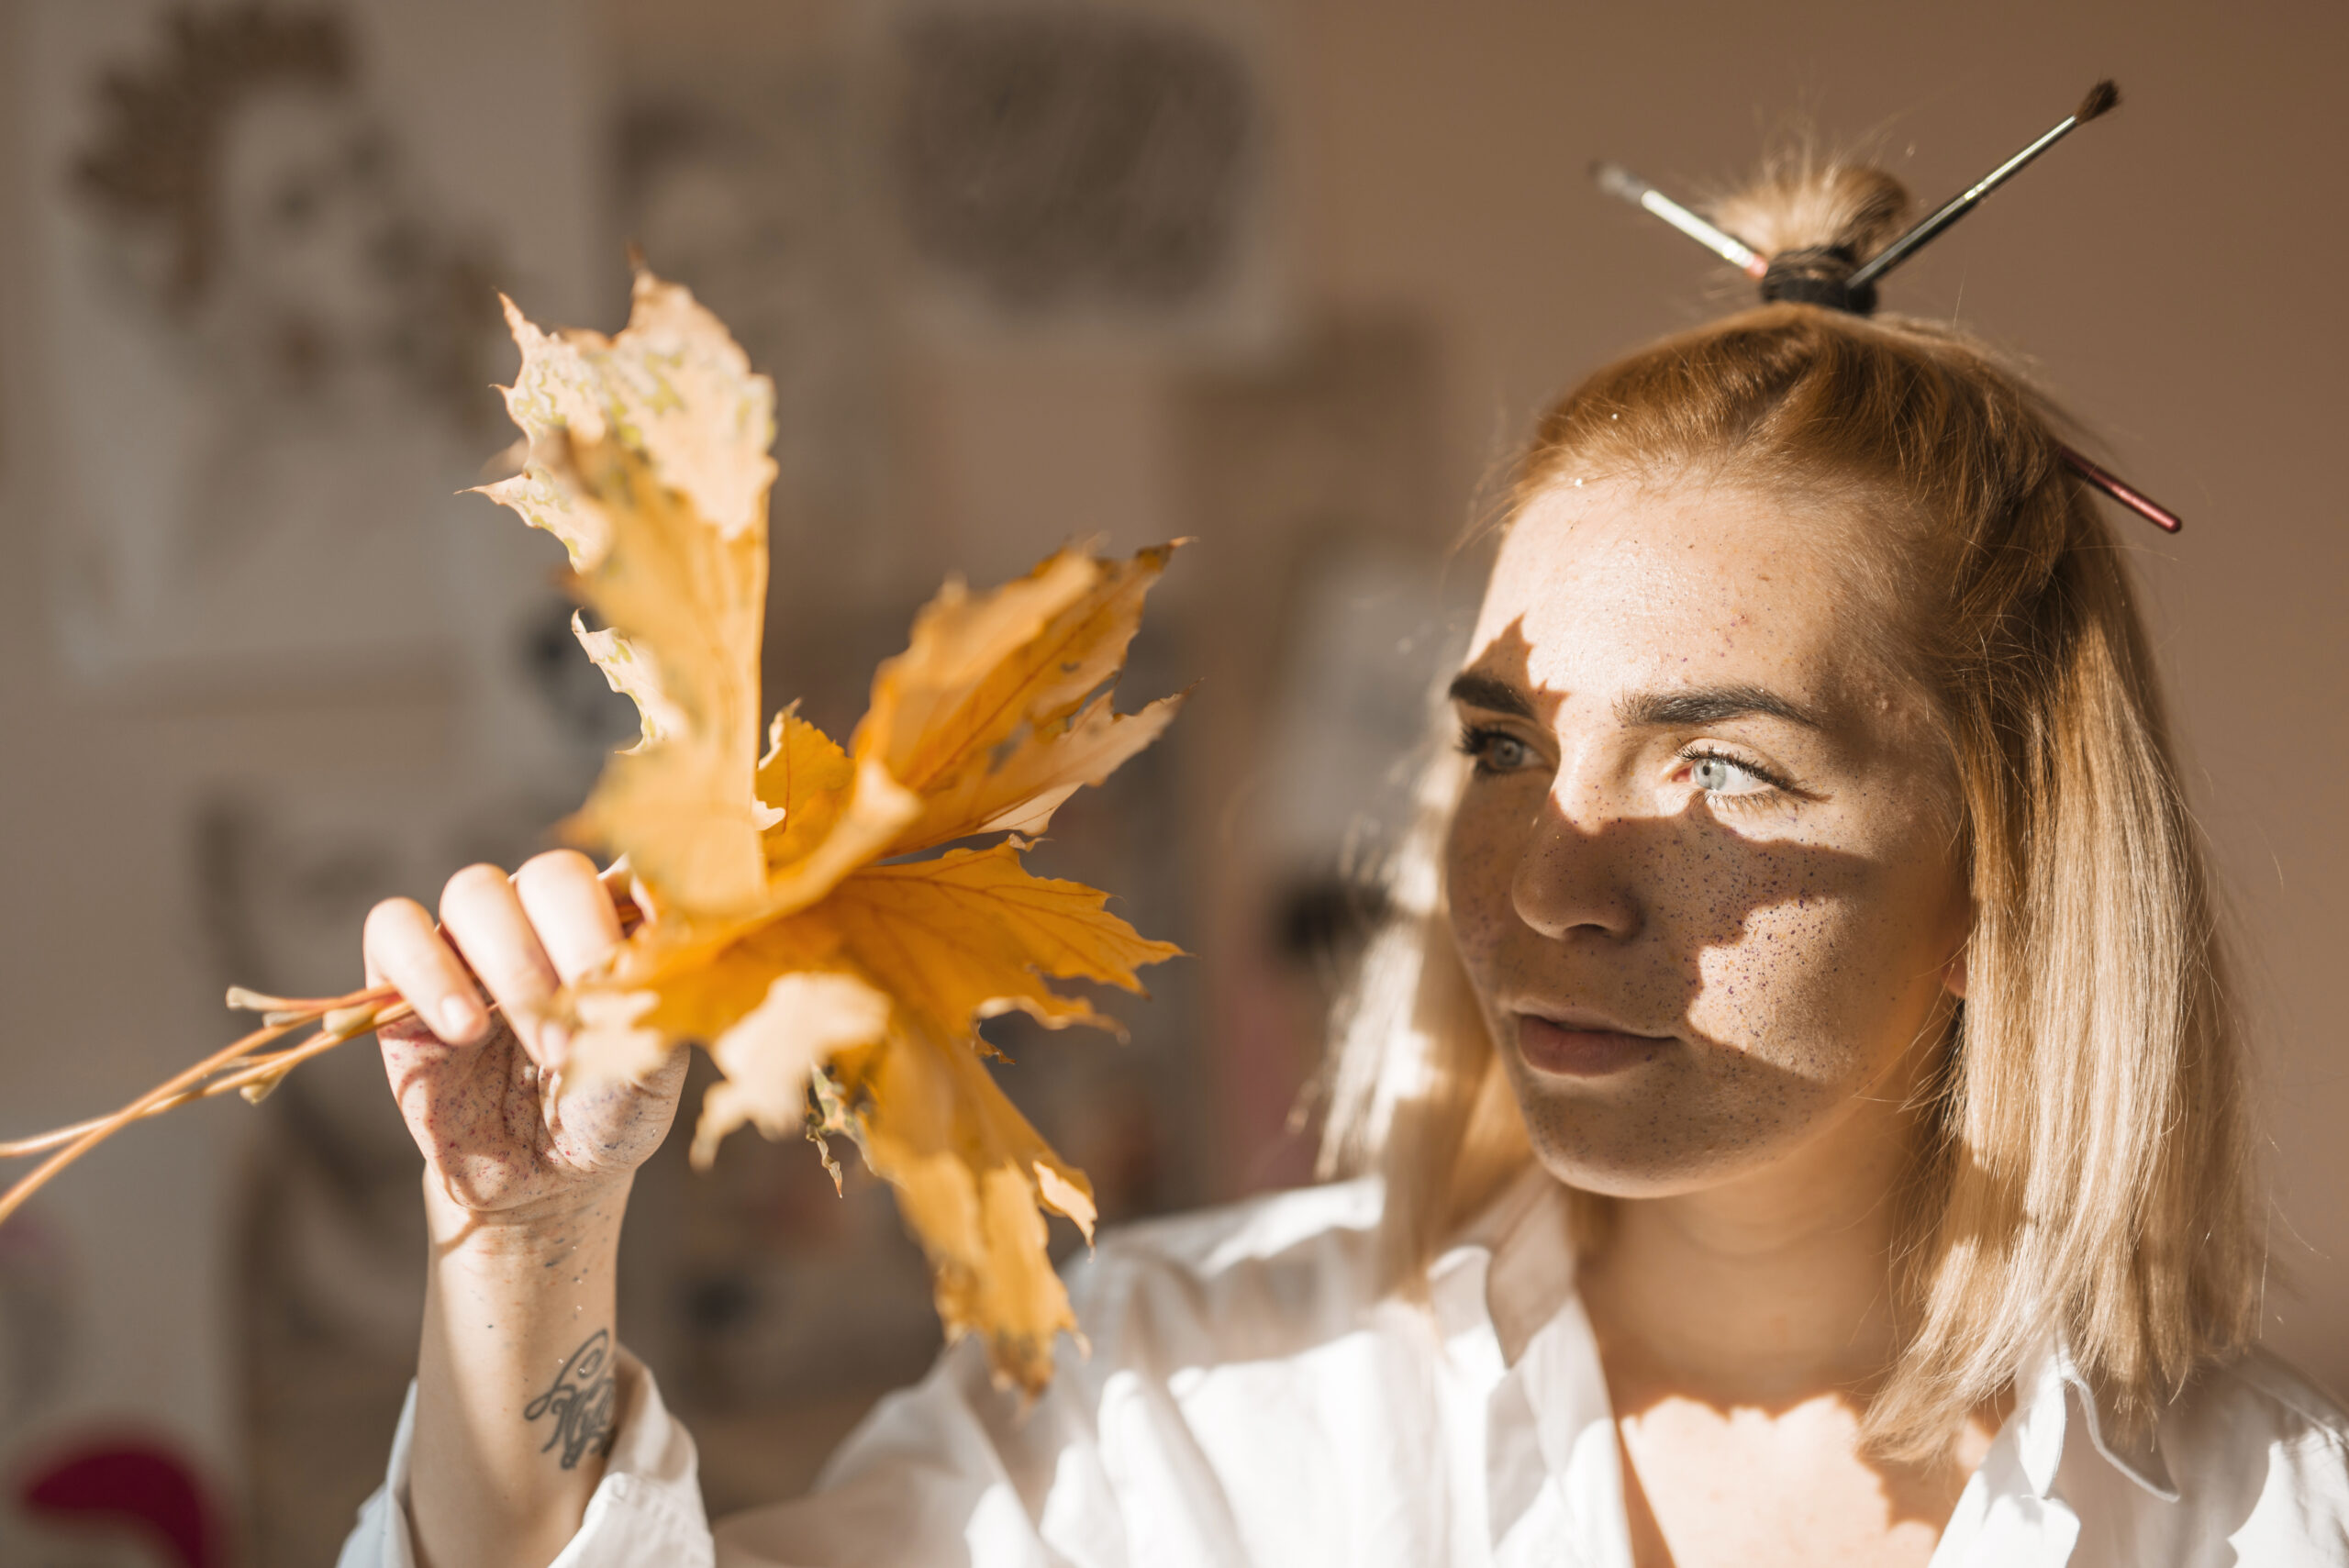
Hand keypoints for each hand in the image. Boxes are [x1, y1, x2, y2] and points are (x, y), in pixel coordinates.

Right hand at [364, 849, 684, 1227]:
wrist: (539, 1181)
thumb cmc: (605, 1113)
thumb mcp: (648, 1074)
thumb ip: (656, 1008)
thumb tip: (663, 954)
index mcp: (611, 923)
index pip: (630, 868)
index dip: (647, 884)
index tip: (665, 927)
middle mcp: (541, 917)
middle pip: (553, 874)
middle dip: (576, 938)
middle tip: (589, 1012)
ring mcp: (471, 941)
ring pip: (474, 891)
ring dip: (511, 964)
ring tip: (543, 1045)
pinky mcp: (401, 976)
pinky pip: (394, 929)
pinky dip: (427, 970)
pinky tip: (462, 1028)